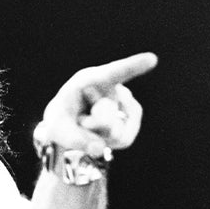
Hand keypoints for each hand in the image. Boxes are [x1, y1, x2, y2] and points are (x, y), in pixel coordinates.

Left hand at [38, 53, 157, 155]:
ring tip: (88, 125)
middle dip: (89, 129)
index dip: (133, 66)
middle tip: (79, 120)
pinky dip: (110, 142)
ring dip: (98, 136)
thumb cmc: (60, 120)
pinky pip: (124, 138)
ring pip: (115, 132)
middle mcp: (110, 86)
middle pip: (106, 119)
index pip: (113, 73)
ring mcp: (123, 99)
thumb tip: (99, 149)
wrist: (67, 122)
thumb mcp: (57, 130)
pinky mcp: (132, 114)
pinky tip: (101, 132)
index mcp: (87, 80)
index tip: (151, 59)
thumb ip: (75, 139)